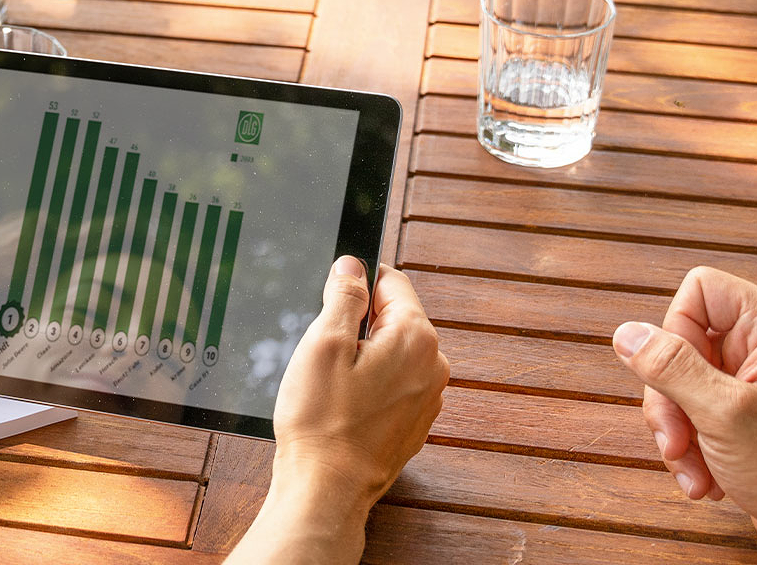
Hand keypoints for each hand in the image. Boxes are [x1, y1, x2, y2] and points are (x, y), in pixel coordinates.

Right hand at [227, 257, 446, 563]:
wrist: (328, 490)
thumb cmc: (322, 423)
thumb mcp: (323, 344)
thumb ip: (344, 296)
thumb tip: (352, 266)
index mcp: (417, 337)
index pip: (392, 281)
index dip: (356, 281)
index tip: (330, 293)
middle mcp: (434, 365)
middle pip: (393, 318)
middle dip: (357, 324)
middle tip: (322, 351)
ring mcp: (428, 398)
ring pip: (392, 353)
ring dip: (362, 357)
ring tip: (330, 385)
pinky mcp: (414, 423)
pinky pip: (392, 386)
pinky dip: (368, 387)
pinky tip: (342, 407)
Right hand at [613, 266, 756, 556]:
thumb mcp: (726, 415)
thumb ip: (673, 369)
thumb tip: (628, 335)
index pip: (700, 290)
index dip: (674, 330)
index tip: (678, 380)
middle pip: (681, 343)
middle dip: (670, 399)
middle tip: (677, 442)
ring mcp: (754, 379)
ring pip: (681, 383)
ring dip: (678, 432)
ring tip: (696, 471)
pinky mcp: (745, 412)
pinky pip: (695, 412)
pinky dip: (692, 447)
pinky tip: (706, 478)